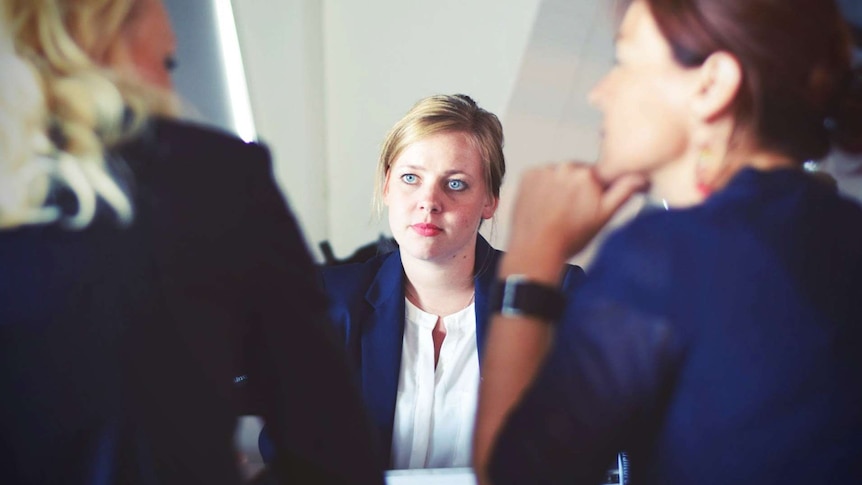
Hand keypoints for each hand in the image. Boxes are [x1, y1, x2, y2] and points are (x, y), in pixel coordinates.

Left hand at [504, 163, 645, 279]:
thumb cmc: (569, 237)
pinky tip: (543, 205)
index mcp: (588, 174)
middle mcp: (566, 167)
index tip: (588, 204)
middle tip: (571, 211)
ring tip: (555, 210)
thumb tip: (640, 177)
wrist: (536, 249)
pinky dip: (542, 186)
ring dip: (558, 186)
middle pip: (577, 173)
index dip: (595, 191)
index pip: (598, 175)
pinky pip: (540, 176)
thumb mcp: (604, 216)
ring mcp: (544, 170)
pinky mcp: (527, 175)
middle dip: (577, 187)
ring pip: (558, 174)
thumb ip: (623, 192)